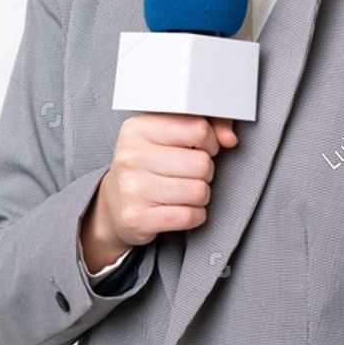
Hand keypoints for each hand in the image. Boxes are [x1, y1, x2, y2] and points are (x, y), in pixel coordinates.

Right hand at [80, 114, 239, 271]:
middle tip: (190, 173)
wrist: (114, 204)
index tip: (201, 147)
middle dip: (205, 171)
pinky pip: (190, 216)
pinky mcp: (137, 218)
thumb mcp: (167, 135)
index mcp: (138, 129)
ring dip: (200, 194)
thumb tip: (229, 138)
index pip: (197, 129)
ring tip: (184, 191)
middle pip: (202, 163)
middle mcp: (131, 156)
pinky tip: (181, 208)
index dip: (209, 140)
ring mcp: (132, 188)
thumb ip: (205, 126)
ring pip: (199, 191)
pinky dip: (194, 215)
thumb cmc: (147, 165)